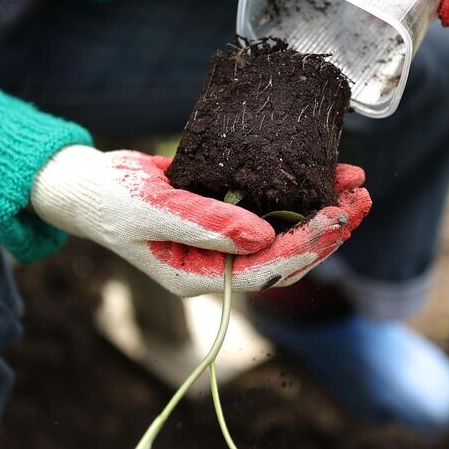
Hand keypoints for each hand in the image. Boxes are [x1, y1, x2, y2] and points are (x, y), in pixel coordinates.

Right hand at [30, 146, 370, 295]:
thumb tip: (262, 237)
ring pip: (285, 232)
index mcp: (201, 276)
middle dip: (328, 228)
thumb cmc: (109, 200)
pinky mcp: (224, 215)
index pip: (267, 269)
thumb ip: (205, 224)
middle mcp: (219, 264)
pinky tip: (324, 173)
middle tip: (363, 196)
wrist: (85, 186)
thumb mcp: (152, 209)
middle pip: (287, 255)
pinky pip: (270, 208)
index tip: (337, 218)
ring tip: (357, 183)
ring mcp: (223, 241)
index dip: (306, 244)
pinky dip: (297, 191)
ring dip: (321, 209)